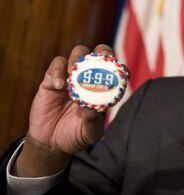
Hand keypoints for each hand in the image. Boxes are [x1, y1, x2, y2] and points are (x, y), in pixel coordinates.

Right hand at [13, 45, 112, 176]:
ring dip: (78, 58)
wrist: (51, 142)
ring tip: (74, 72)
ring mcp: (71, 76)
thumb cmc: (76, 135)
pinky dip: (58, 71)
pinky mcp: (52, 79)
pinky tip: (60, 85)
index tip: (121, 72)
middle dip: (102, 52)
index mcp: (103, 89)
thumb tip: (96, 107)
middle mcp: (89, 78)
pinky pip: (56, 65)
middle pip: (99, 54)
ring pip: (78, 53)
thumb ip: (93, 121)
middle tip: (100, 58)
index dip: (120, 68)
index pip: (115, 71)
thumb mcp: (89, 132)